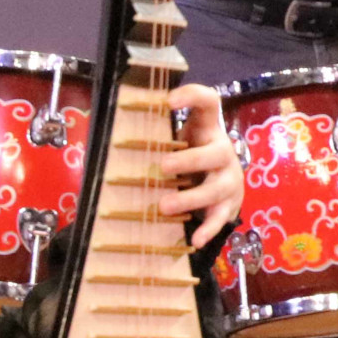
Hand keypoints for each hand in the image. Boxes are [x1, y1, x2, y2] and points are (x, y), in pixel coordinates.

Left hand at [165, 85, 245, 249]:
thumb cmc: (192, 160)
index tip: (168, 100)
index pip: (209, 102)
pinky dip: (208, 229)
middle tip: (163, 166)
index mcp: (209, 130)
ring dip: (190, 198)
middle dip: (189, 160)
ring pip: (215, 188)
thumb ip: (158, 137)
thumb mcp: (180, 142)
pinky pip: (220, 218)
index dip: (193, 96)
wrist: (226, 187)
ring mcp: (229, 180)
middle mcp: (223, 152)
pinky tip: (195, 240)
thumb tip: (106, 134)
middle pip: (214, 153)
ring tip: (164, 206)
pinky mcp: (230, 205)